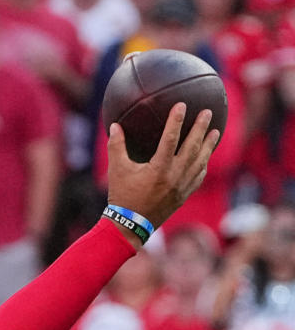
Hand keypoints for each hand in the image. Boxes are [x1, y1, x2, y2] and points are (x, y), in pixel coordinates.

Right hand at [107, 103, 219, 231]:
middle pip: (192, 148)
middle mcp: (174, 176)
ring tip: (215, 131)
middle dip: (201, 128)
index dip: (176, 120)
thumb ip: (116, 146)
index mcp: (158, 168)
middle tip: (208, 113)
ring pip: (200, 162)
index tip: (182, 105)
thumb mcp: (117, 170)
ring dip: (208, 146)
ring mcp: (181, 187)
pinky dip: (203, 165)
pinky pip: (198, 177)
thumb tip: (114, 125)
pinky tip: (205, 157)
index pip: (171, 138)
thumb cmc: (122, 196)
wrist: (130, 225)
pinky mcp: (183, 196)